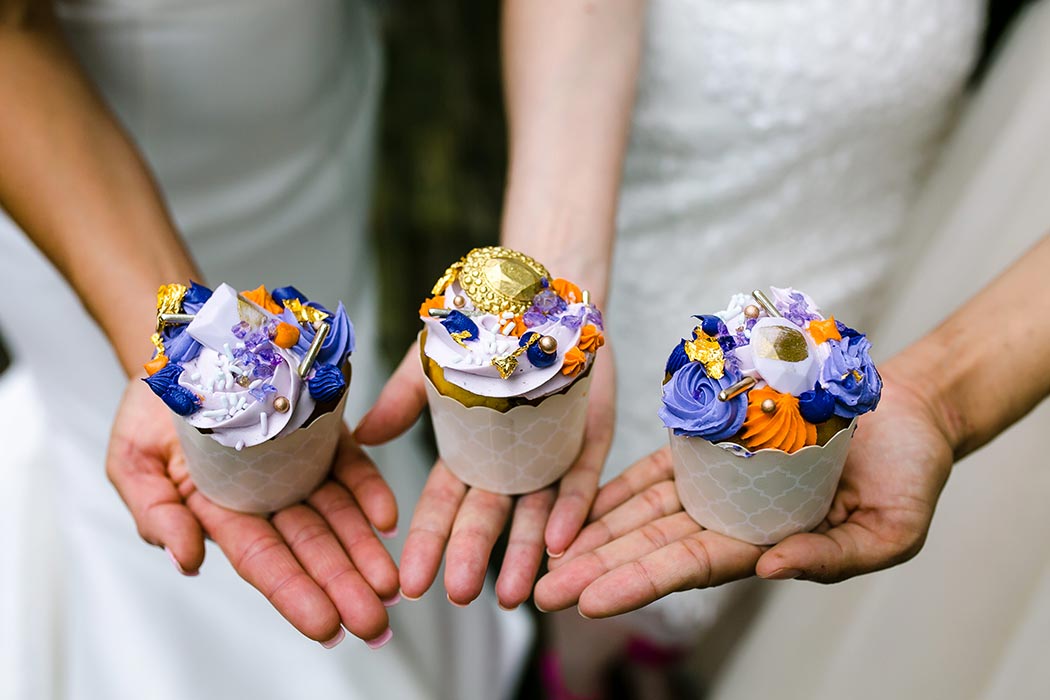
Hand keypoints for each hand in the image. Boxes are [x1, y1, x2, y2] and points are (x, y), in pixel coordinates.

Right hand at [105, 377, 400, 645]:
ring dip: (364, 549)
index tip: (325, 626)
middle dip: (342, 585)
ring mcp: (300, 467)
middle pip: (311, 548)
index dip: (294, 593)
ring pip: (339, 515)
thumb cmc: (153, 409)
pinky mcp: (324, 435)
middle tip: (374, 620)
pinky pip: (352, 468)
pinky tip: (388, 518)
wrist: (185, 346)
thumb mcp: (133, 461)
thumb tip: (188, 561)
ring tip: (390, 582)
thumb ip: (157, 513)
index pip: (264, 561)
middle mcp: (268, 497)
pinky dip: (371, 492)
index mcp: (221, 513)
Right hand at [354, 343, 614, 608]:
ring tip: (515, 596)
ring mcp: (550, 454)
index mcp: (470, 451)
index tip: (409, 583)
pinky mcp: (589, 438)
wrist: (539, 293)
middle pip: (488, 517)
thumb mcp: (431, 363)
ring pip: (536, 514)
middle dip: (471, 556)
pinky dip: (570, 512)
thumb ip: (401, 400)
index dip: (427, 542)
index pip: (444, 505)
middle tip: (458, 596)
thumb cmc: (481, 328)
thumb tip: (359, 437)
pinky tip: (559, 543)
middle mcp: (510, 462)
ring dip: (523, 553)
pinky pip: (580, 482)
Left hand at [534, 368, 953, 616]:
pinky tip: (577, 503)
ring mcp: (715, 482)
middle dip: (596, 568)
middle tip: (540, 590)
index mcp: (767, 546)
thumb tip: (769, 570)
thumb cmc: (909, 474)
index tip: (589, 600)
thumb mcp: (890, 530)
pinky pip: (654, 467)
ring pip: (642, 510)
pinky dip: (616, 485)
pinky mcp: (710, 442)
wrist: (907, 411)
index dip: (639, 582)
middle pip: (650, 545)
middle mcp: (730, 519)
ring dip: (594, 530)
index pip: (691, 569)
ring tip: (545, 552)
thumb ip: (832, 556)